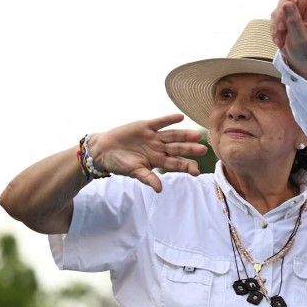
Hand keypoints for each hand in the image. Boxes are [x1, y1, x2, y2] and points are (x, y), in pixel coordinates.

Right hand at [87, 115, 205, 191]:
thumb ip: (147, 178)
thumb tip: (159, 189)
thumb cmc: (120, 164)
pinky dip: (168, 120)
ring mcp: (154, 137)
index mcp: (159, 161)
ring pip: (172, 136)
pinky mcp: (146, 126)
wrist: (103, 150)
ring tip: (196, 135)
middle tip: (203, 150)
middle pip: (178, 149)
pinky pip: (160, 122)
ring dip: (184, 135)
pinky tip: (180, 117)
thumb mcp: (134, 172)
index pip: (176, 164)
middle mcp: (160, 148)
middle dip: (190, 150)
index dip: (186, 166)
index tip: (196, 171)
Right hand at [271, 0, 306, 76]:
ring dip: (279, 20)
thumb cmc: (304, 48)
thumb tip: (287, 3)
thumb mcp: (301, 40)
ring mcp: (296, 4)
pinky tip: (280, 37)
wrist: (296, 56)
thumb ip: (294, 22)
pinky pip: (275, 11)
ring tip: (282, 37)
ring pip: (283, 1)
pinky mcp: (284, 8)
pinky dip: (275, 25)